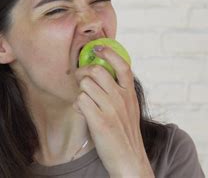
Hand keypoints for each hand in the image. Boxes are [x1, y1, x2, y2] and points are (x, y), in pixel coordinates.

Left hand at [74, 45, 153, 176]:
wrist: (129, 159)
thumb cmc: (125, 134)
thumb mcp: (129, 109)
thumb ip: (119, 92)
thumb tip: (103, 76)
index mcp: (130, 93)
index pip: (122, 65)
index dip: (109, 53)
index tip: (98, 49)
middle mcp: (121, 98)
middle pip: (96, 71)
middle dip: (84, 73)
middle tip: (81, 81)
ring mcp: (111, 109)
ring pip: (86, 85)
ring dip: (81, 91)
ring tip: (85, 102)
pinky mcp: (99, 121)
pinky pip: (80, 100)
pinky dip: (78, 105)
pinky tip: (82, 112)